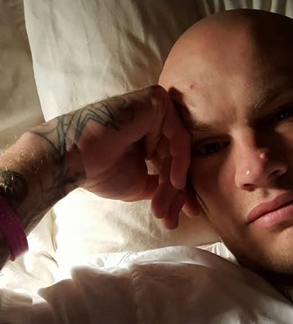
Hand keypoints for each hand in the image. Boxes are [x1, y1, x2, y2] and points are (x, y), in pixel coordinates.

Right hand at [32, 85, 198, 227]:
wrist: (75, 159)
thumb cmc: (102, 172)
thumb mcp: (140, 184)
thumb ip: (163, 186)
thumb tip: (185, 201)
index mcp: (148, 139)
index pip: (171, 165)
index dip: (175, 194)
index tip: (176, 219)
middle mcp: (154, 122)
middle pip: (176, 161)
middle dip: (175, 194)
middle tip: (171, 221)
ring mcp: (157, 110)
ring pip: (178, 153)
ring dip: (173, 186)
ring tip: (162, 210)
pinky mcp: (158, 102)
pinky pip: (179, 137)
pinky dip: (180, 163)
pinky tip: (176, 184)